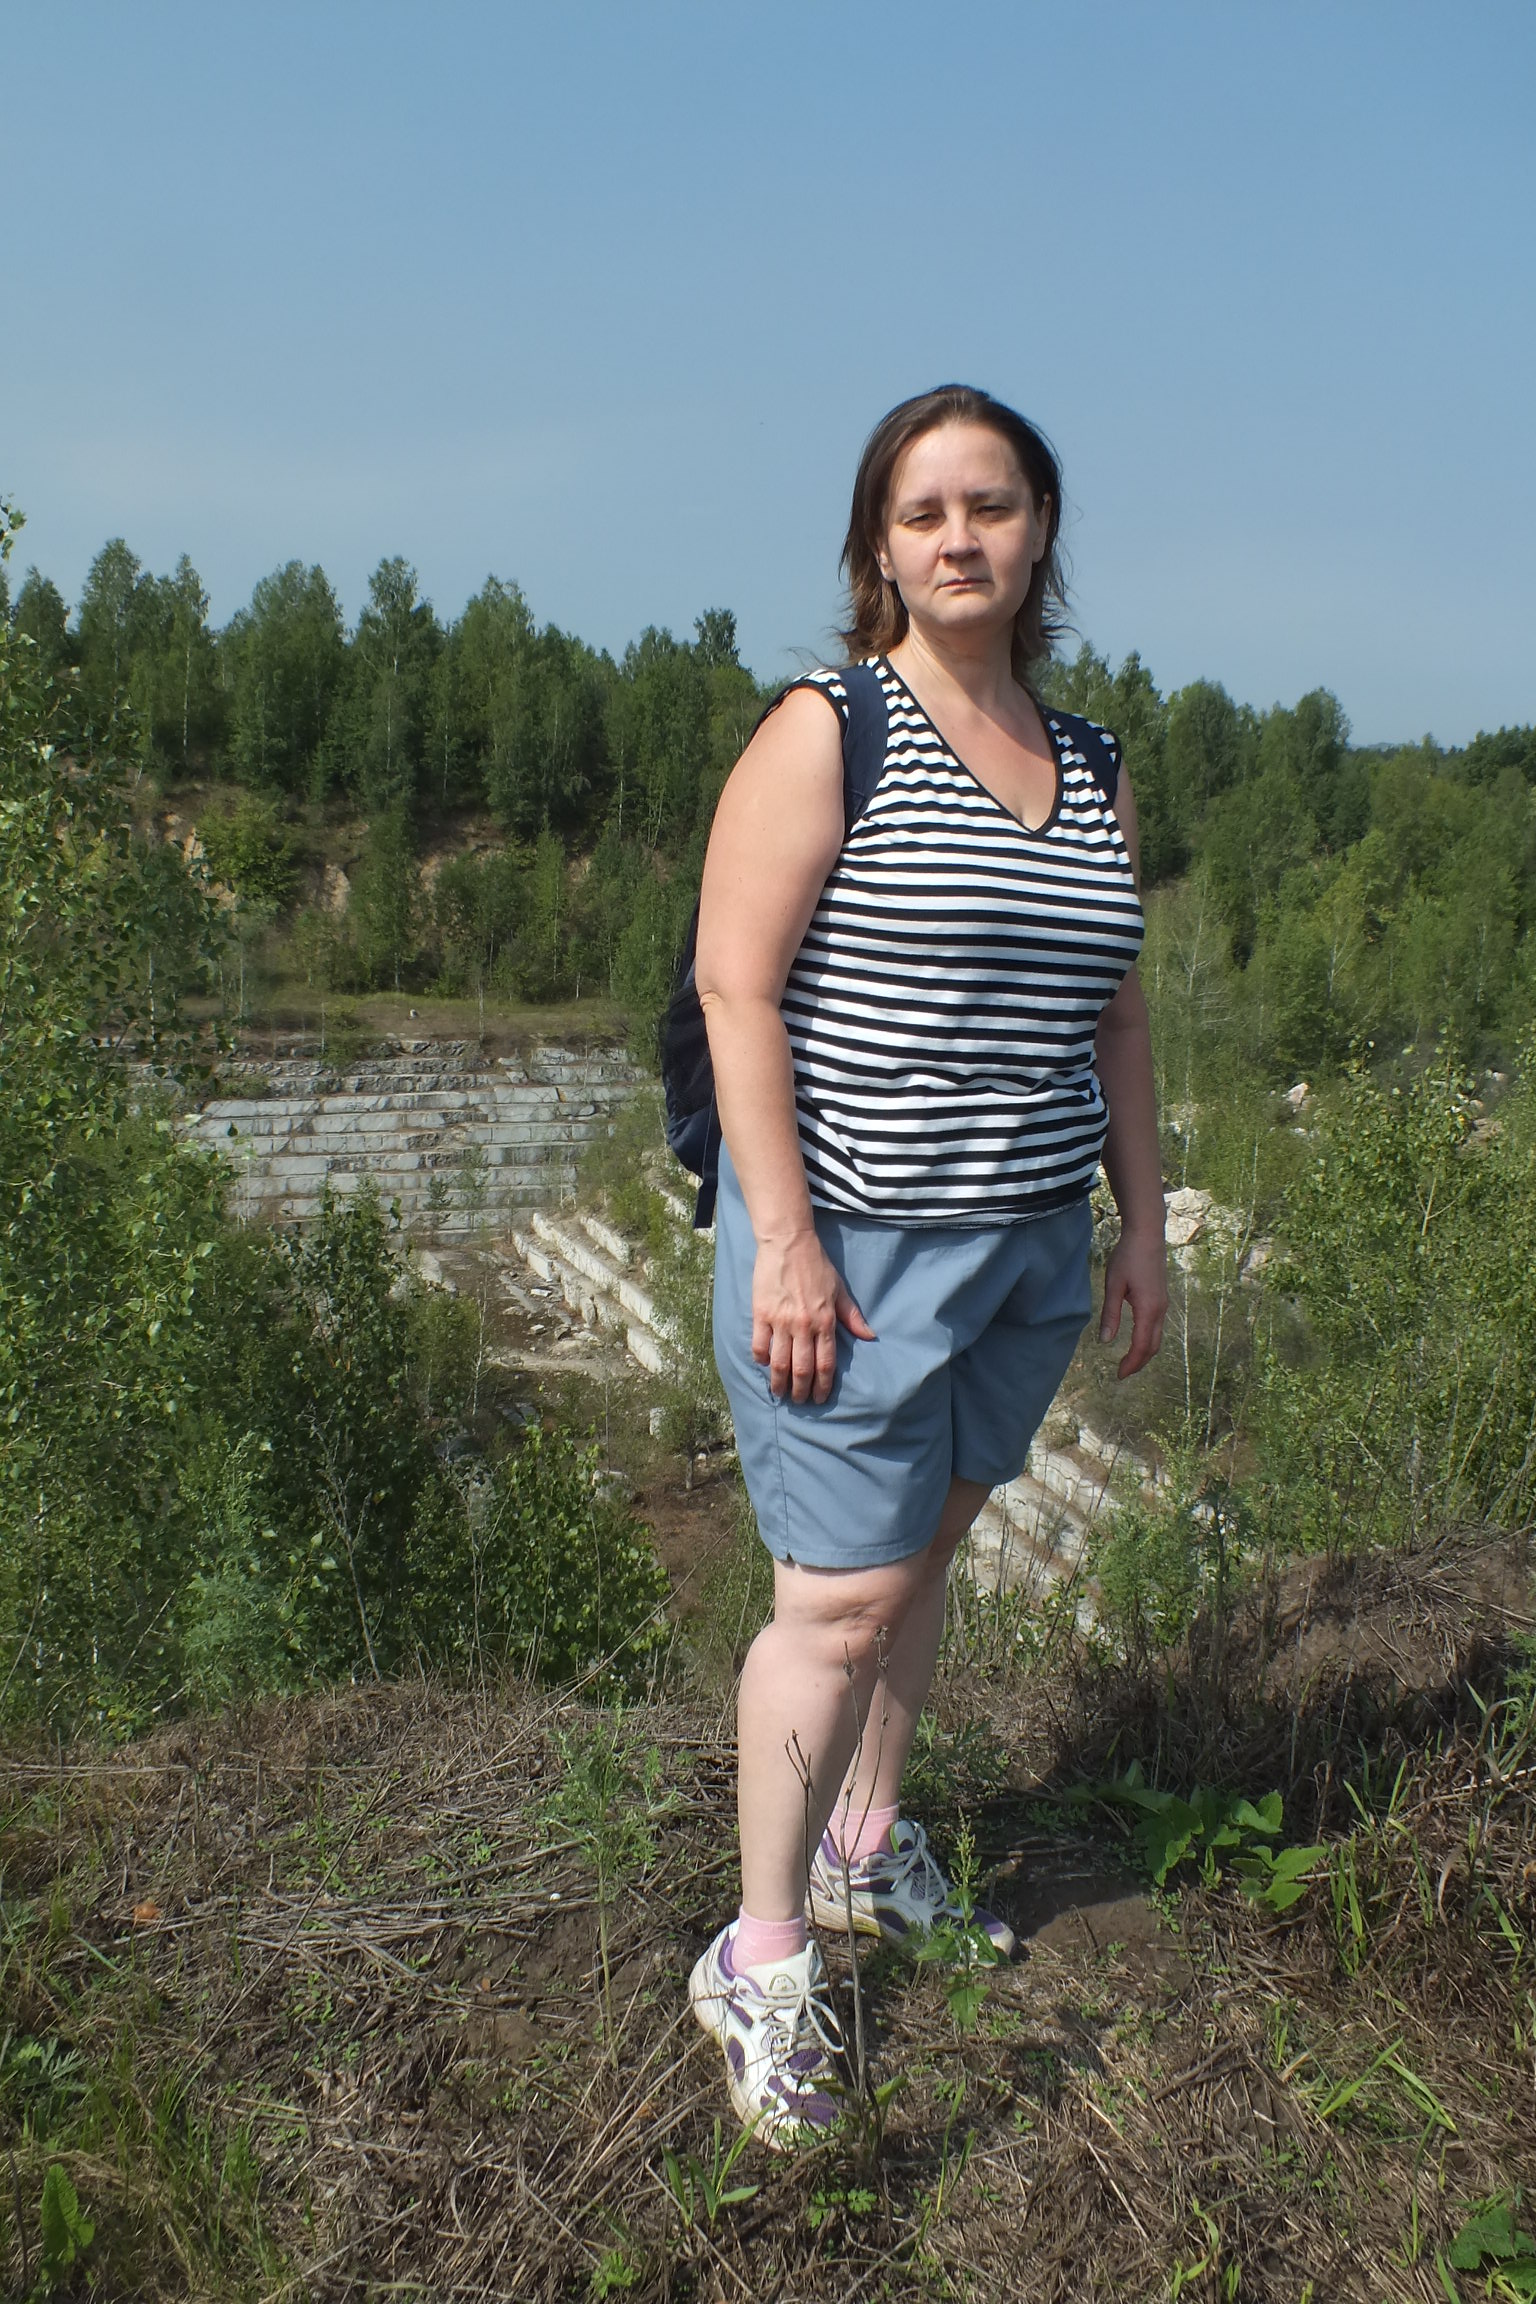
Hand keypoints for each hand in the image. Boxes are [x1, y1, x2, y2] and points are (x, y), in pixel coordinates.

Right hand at [752, 1232, 875, 1402]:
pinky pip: (759, 1345)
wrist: (788, 1242)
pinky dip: (761, 1359)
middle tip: (799, 1400)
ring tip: (780, 1392)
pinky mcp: (761, 1314)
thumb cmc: (816, 1265)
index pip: (825, 1363)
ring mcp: (780, 1321)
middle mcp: (803, 1325)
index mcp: (825, 1321)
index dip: (822, 1385)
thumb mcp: (840, 1290)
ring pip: (779, 1363)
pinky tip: (763, 1364)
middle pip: (802, 1369)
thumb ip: (852, 1316)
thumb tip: (870, 1336)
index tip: (819, 1398)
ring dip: (779, 1382)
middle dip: (801, 1390)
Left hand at [1099, 1227, 1167, 1378]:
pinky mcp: (1162, 1298)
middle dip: (1139, 1363)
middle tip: (1122, 1373)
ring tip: (1129, 1361)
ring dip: (1144, 1353)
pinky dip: (1148, 1340)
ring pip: (1157, 1337)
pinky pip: (1158, 1327)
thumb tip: (1106, 1341)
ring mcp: (1163, 1304)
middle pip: (1153, 1346)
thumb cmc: (1128, 1257)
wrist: (1147, 1235)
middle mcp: (1160, 1310)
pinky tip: (1137, 1340)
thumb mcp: (1113, 1285)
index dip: (1131, 1363)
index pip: (1142, 1346)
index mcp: (1148, 1309)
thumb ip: (1110, 1314)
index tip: (1119, 1375)